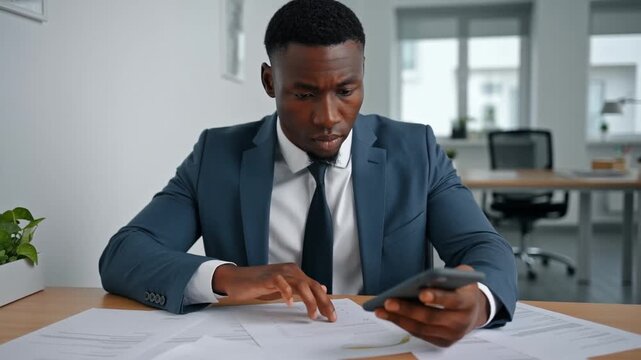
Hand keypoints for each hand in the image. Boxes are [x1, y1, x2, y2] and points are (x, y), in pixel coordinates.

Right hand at [212, 263, 335, 321]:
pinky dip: (287, 293)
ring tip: (312, 314)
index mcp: (295, 273)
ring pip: (301, 284)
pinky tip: (289, 303)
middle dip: (323, 302)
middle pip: (312, 285)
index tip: (331, 315)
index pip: (315, 287)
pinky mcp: (268, 277)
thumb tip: (321, 288)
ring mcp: (280, 272)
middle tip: (329, 316)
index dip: (325, 301)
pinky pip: (281, 282)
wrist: (236, 279)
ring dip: (309, 300)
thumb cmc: (259, 284)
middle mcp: (290, 271)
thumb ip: (302, 288)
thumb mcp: (284, 287)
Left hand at [374, 265, 488, 346]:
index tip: (421, 293)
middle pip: (432, 317)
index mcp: (469, 302)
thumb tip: (428, 278)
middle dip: (408, 310)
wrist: (474, 309)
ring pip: (422, 328)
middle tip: (389, 302)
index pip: (453, 301)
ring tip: (382, 309)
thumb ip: (449, 274)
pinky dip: (403, 324)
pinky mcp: (442, 341)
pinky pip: (419, 334)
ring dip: (399, 319)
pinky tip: (389, 316)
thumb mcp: (462, 275)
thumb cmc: (462, 288)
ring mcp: (451, 334)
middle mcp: (461, 322)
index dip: (437, 297)